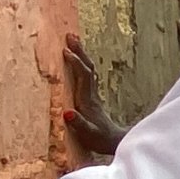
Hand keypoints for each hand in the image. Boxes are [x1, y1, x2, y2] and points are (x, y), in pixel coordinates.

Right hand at [61, 37, 126, 158]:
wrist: (114, 142)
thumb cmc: (99, 140)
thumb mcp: (88, 134)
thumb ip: (79, 124)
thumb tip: (67, 113)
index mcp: (87, 100)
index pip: (83, 76)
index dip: (75, 63)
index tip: (65, 50)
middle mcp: (91, 94)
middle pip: (88, 68)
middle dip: (79, 51)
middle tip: (70, 35)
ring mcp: (93, 95)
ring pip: (89, 70)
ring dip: (81, 54)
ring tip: (74, 40)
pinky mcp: (92, 98)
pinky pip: (88, 75)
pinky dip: (82, 64)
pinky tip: (79, 60)